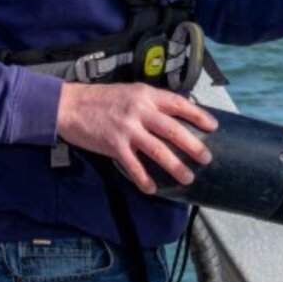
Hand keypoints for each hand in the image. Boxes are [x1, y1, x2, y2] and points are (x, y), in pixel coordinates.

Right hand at [55, 82, 216, 194]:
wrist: (69, 105)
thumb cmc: (100, 99)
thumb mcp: (129, 92)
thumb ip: (150, 102)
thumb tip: (173, 115)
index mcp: (146, 95)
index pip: (179, 104)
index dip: (198, 115)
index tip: (213, 126)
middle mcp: (140, 110)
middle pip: (174, 130)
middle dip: (193, 146)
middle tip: (206, 158)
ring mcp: (127, 128)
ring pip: (158, 150)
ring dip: (175, 166)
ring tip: (187, 178)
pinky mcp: (114, 145)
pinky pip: (134, 166)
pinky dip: (144, 179)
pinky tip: (152, 188)